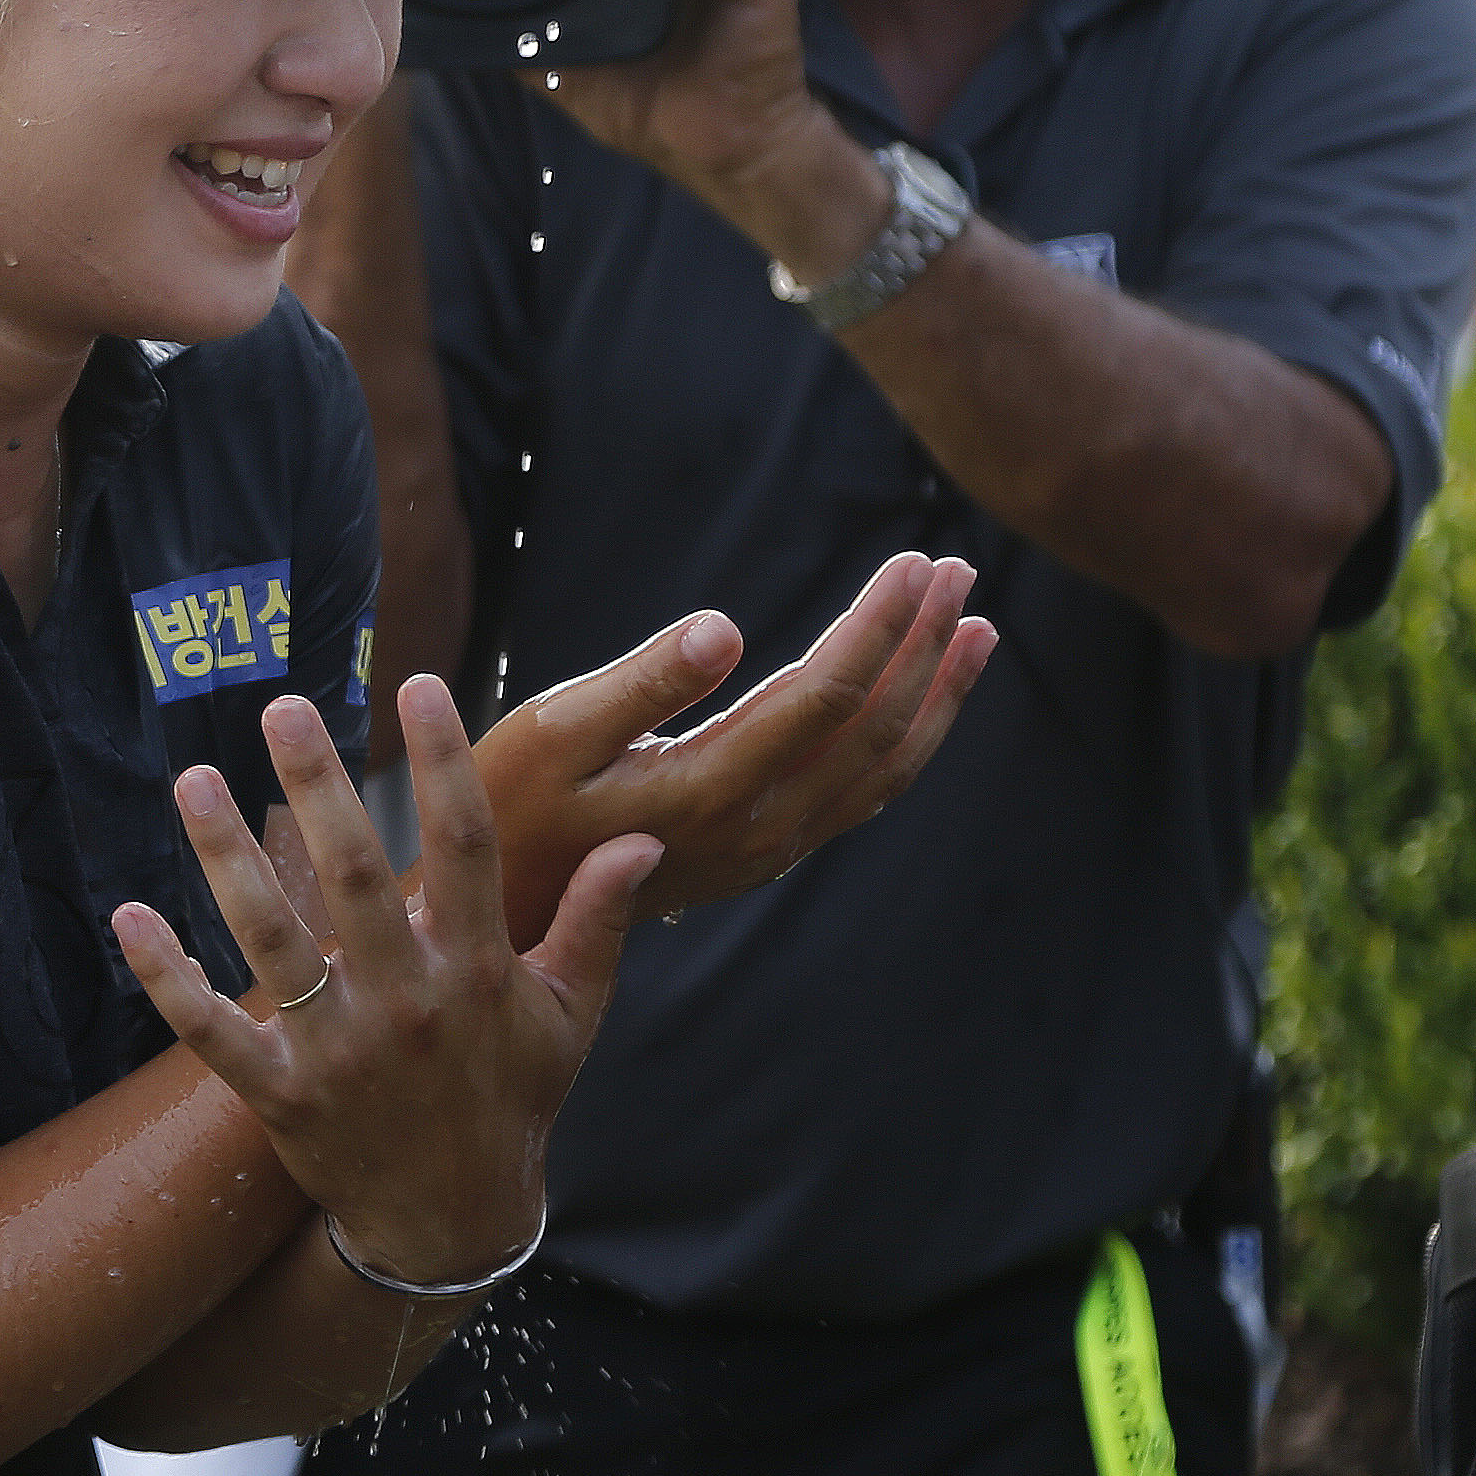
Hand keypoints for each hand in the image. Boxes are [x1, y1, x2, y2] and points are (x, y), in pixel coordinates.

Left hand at [112, 679, 662, 1289]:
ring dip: (226, 857)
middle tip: (281, 708)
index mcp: (478, 971)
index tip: (420, 685)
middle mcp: (407, 1003)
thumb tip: (642, 838)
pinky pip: (212, 1030)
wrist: (455, 1221)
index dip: (444, 764)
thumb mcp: (572, 1015)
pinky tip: (130, 914)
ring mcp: (338, 1052)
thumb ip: (597, 922)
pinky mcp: (280, 1095)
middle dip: (317, 787)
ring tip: (192, 780)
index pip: (466, 847)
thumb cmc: (513, 1101)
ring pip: (273, 939)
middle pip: (355, 876)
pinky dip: (170, 976)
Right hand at [473, 553, 998, 939]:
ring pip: (884, 769)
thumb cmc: (505, 803)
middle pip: (874, 729)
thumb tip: (728, 626)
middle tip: (958, 569)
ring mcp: (768, 849)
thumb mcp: (550, 729)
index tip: (912, 562)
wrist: (502, 913)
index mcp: (712, 786)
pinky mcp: (764, 854)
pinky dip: (907, 740)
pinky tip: (919, 701)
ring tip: (973, 627)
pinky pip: (862, 794)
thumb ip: (643, 681)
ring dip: (935, 695)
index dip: (878, 626)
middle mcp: (759, 828)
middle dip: (924, 645)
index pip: (827, 695)